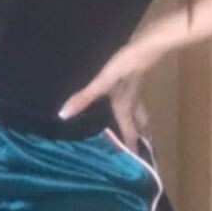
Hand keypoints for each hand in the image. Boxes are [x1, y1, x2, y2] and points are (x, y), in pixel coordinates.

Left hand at [58, 28, 169, 145]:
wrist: (147, 44)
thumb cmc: (126, 65)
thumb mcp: (103, 82)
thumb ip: (84, 98)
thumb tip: (64, 115)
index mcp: (125, 108)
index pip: (130, 134)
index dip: (131, 150)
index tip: (135, 167)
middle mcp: (132, 102)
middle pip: (139, 125)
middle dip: (139, 138)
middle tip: (138, 150)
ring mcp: (135, 90)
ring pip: (139, 112)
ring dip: (138, 123)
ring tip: (134, 130)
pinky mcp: (134, 78)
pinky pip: (134, 99)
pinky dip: (131, 106)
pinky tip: (124, 99)